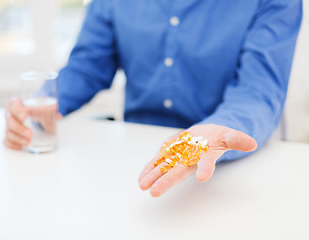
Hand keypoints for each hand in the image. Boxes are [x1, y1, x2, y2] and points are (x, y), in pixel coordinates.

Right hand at [4, 98, 61, 149]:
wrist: (36, 112)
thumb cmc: (38, 107)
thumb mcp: (44, 105)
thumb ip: (51, 109)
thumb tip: (58, 116)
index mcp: (17, 103)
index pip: (13, 105)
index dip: (18, 111)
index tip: (25, 117)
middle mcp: (10, 113)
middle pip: (10, 121)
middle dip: (19, 129)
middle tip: (30, 134)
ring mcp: (8, 124)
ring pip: (8, 132)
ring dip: (17, 138)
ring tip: (28, 142)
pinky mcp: (10, 134)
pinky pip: (7, 140)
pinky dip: (12, 144)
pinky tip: (20, 146)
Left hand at [138, 124, 256, 196]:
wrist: (205, 134)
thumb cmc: (217, 137)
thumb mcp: (229, 134)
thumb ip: (236, 139)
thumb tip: (252, 142)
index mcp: (205, 156)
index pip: (206, 164)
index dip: (205, 170)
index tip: (203, 178)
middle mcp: (190, 161)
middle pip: (179, 171)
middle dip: (167, 181)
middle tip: (155, 192)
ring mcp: (178, 158)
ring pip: (164, 167)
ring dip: (153, 176)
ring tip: (142, 185)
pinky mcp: (169, 154)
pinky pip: (158, 161)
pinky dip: (149, 168)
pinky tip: (141, 177)